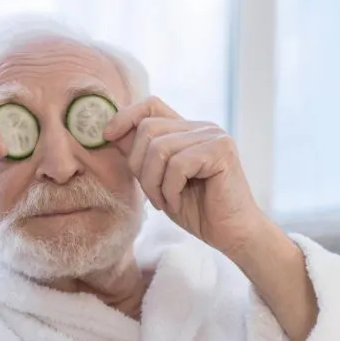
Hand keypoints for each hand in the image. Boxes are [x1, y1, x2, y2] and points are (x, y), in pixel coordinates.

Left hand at [103, 96, 267, 255]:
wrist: (233, 235)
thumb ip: (141, 155)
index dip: (125, 116)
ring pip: (160, 148)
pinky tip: (178, 202)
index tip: (107, 136)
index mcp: (188, 130)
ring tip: (165, 201)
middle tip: (152, 194)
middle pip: (149, 128)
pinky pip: (177, 164)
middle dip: (139, 165)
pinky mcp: (221, 151)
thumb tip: (108, 132)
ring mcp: (214, 136)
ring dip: (154, 183)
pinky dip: (170, 189)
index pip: (151, 105)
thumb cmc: (198, 211)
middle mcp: (202, 127)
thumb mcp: (159, 181)